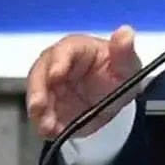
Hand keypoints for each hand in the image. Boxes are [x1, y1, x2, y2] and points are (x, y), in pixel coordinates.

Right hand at [26, 25, 142, 139]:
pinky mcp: (49, 107)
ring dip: (39, 111)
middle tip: (39, 106)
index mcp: (77, 49)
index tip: (56, 74)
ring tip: (47, 126)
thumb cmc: (118, 73)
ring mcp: (50, 87)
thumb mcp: (128, 64)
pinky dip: (44, 125)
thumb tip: (125, 32)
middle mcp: (57, 65)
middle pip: (40, 73)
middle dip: (38, 90)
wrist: (115, 99)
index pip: (64, 50)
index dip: (58, 62)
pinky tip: (50, 132)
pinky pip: (42, 115)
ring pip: (37, 95)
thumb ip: (125, 51)